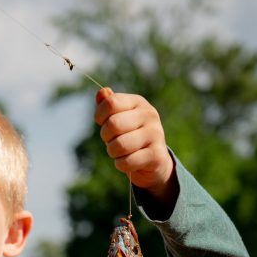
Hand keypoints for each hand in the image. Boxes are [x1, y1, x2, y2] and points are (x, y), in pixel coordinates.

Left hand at [94, 87, 177, 205]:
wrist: (155, 161)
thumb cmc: (131, 136)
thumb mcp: (119, 117)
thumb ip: (109, 104)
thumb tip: (102, 92)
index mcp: (138, 102)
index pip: (111, 103)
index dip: (100, 115)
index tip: (102, 123)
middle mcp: (149, 115)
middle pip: (113, 124)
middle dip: (106, 136)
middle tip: (111, 140)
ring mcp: (156, 134)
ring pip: (119, 145)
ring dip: (113, 152)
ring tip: (120, 152)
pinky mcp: (156, 155)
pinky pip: (127, 161)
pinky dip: (121, 164)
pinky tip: (127, 162)